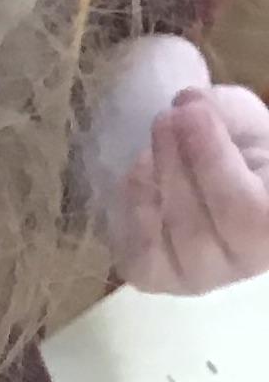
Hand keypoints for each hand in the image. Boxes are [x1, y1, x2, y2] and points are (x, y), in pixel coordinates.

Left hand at [111, 85, 268, 295]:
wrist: (218, 185)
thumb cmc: (246, 152)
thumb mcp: (246, 124)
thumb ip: (226, 112)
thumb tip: (188, 102)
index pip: (248, 212)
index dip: (212, 161)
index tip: (192, 112)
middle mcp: (242, 263)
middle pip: (201, 227)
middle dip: (178, 164)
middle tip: (166, 116)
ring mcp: (197, 278)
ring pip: (169, 237)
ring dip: (155, 179)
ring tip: (157, 133)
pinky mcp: (156, 279)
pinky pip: (138, 251)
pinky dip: (134, 206)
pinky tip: (141, 170)